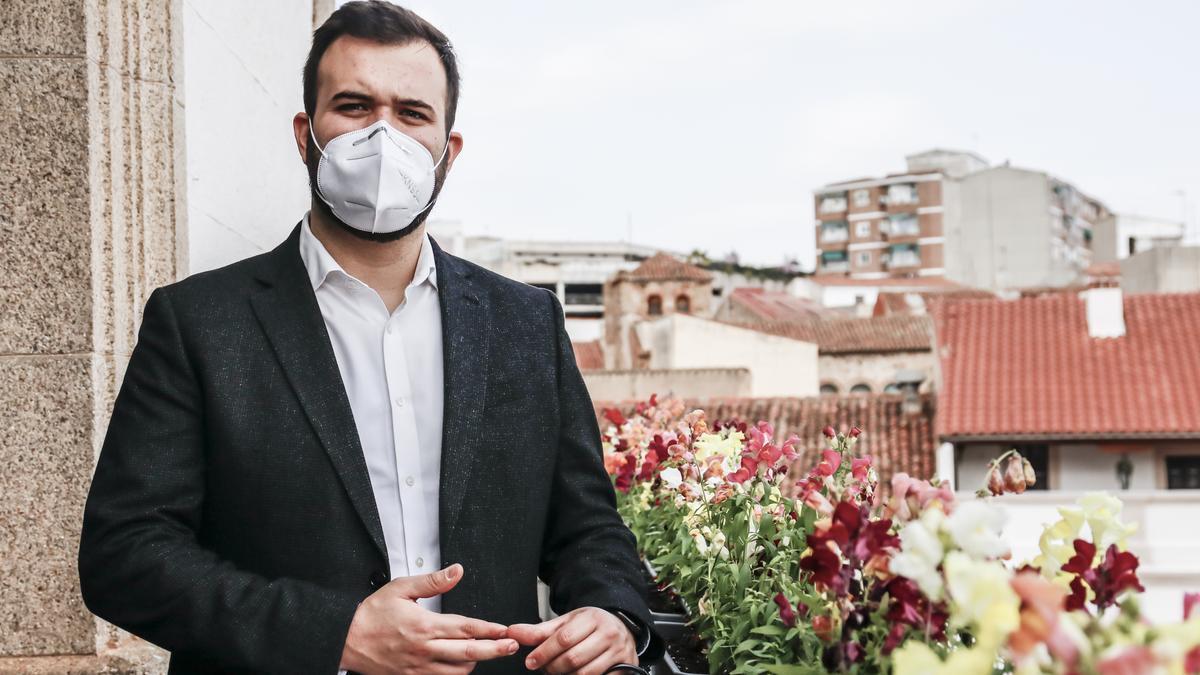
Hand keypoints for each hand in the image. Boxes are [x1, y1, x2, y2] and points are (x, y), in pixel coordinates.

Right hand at [339, 563, 518, 674]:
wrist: (346, 640)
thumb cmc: (372, 614)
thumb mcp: (400, 589)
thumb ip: (432, 581)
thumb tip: (457, 571)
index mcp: (424, 625)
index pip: (465, 628)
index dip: (489, 630)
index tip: (504, 629)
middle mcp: (424, 649)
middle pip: (468, 653)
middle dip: (494, 650)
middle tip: (512, 646)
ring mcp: (419, 668)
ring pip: (457, 671)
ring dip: (475, 662)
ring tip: (486, 652)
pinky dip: (456, 674)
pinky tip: (462, 666)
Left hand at [507, 607, 637, 673]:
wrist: (621, 627)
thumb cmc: (590, 626)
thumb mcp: (567, 622)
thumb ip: (540, 630)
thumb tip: (513, 633)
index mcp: (592, 618)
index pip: (563, 638)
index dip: (544, 652)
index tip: (531, 661)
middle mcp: (608, 633)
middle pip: (573, 658)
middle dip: (553, 667)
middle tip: (544, 668)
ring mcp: (618, 652)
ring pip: (585, 674)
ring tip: (559, 671)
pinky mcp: (625, 666)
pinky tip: (574, 674)